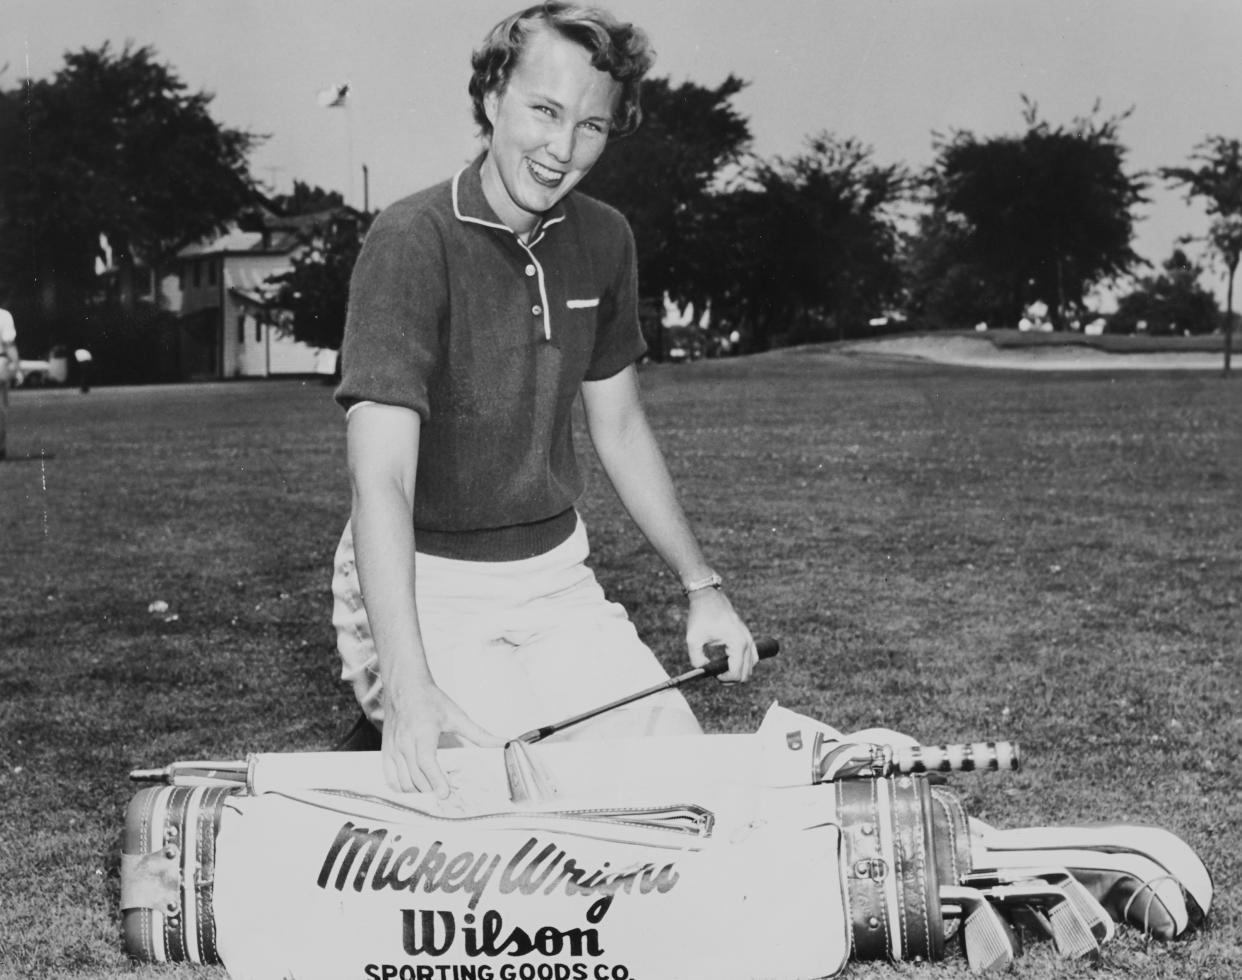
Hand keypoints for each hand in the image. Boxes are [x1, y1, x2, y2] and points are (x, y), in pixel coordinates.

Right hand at [380, 682, 504, 796]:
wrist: (404, 687)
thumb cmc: (430, 700)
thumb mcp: (457, 716)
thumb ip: (479, 734)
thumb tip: (502, 743)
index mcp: (423, 731)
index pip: (426, 761)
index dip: (436, 780)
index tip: (445, 794)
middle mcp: (405, 742)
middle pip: (416, 777)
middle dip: (431, 790)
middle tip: (447, 794)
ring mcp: (393, 748)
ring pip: (403, 782)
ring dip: (418, 792)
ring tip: (434, 791)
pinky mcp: (386, 752)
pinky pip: (390, 778)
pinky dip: (402, 789)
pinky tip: (416, 787)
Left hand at [684, 588, 756, 682]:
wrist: (708, 596)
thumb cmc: (700, 616)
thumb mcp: (693, 639)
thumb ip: (697, 660)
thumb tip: (704, 672)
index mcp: (737, 643)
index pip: (737, 673)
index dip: (724, 679)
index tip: (713, 674)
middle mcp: (747, 642)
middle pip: (746, 674)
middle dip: (730, 678)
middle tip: (715, 672)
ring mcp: (750, 639)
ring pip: (750, 667)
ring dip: (737, 672)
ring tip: (720, 666)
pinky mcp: (748, 637)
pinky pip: (752, 658)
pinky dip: (742, 664)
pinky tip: (727, 660)